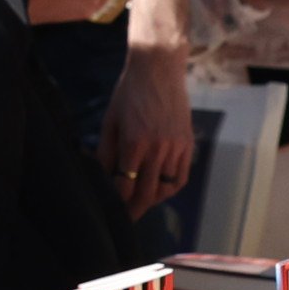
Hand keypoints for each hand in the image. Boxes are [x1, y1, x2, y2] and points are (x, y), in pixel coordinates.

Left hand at [103, 32, 193, 213]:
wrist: (159, 68)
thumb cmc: (129, 92)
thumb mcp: (110, 120)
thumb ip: (106, 152)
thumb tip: (101, 177)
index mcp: (134, 143)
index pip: (125, 186)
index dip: (117, 203)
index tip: (112, 212)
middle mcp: (158, 149)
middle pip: (147, 193)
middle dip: (134, 210)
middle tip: (126, 220)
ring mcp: (176, 147)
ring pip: (165, 189)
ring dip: (153, 199)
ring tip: (141, 202)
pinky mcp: (187, 143)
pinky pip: (181, 177)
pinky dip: (170, 188)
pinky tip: (160, 189)